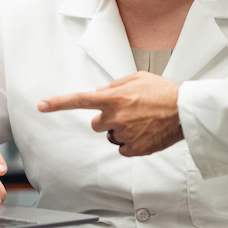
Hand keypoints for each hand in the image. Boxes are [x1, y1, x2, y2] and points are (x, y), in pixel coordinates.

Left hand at [37, 71, 183, 156]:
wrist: (185, 111)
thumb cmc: (163, 92)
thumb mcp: (137, 78)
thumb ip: (115, 85)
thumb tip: (99, 92)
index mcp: (114, 97)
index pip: (79, 100)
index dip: (58, 103)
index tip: (41, 105)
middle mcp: (115, 117)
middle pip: (96, 123)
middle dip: (107, 119)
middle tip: (129, 113)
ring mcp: (124, 134)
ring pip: (111, 136)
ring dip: (121, 130)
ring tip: (142, 122)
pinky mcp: (134, 149)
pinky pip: (122, 148)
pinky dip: (131, 143)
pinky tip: (146, 132)